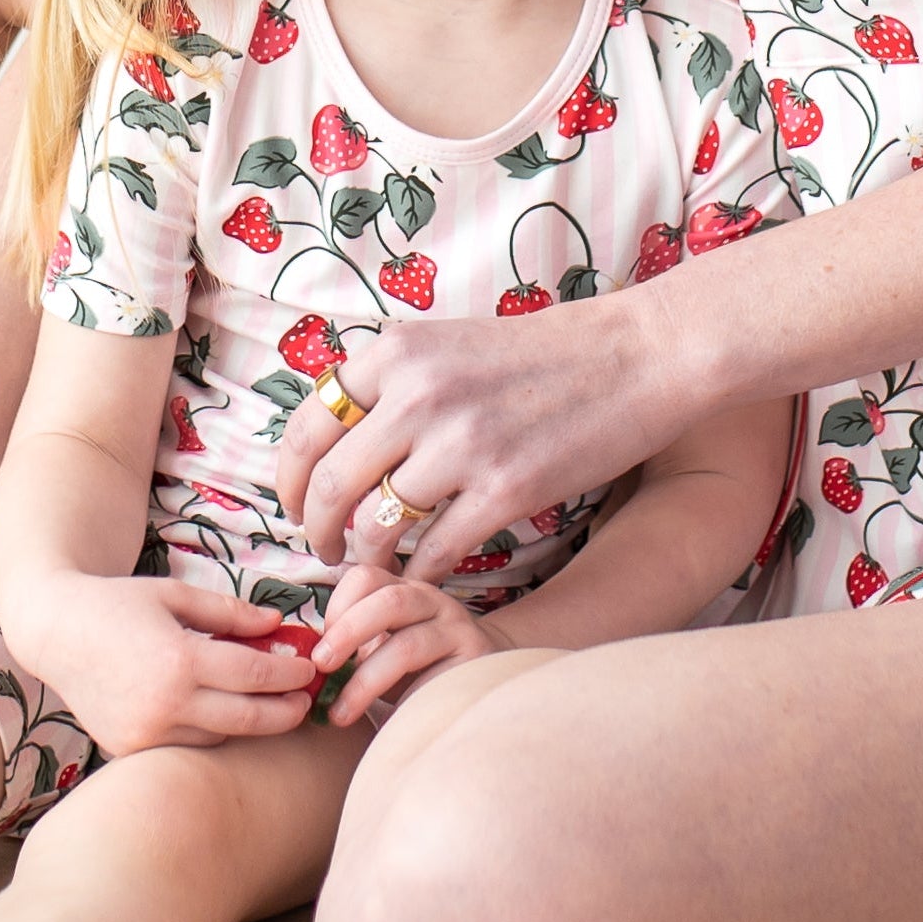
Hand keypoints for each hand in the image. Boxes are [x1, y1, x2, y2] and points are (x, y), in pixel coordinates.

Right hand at [0, 571, 317, 754]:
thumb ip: (229, 611)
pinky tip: (219, 712)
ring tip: (266, 703)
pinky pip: (186, 746)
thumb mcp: (174, 594)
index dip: (289, 673)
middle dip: (285, 711)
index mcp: (179, 660)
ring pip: (219, 737)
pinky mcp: (129, 749)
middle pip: (247, 718)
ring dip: (247, 722)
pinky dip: (208, 731)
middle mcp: (164, 705)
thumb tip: (277, 622)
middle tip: (306, 701)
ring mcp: (145, 734)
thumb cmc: (116, 605)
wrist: (54, 632)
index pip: (254, 674)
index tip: (310, 668)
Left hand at [271, 312, 658, 583]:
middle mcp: (418, 395)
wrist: (636, 355)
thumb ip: (394, 384)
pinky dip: (419, 574)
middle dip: (315, 531)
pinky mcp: (506, 488)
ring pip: (377, 525)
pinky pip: (435, 552)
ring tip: (370, 565)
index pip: (307, 426)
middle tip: (323, 551)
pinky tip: (422, 577)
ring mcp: (462, 444)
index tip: (292, 506)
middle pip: (329, 484)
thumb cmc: (544, 353)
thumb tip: (335, 437)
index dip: (287, 479)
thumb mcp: (450, 344)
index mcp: (397, 352)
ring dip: (366, 557)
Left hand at [310, 558, 509, 725]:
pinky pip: (431, 680)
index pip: (364, 577)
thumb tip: (297, 668)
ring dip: (365, 680)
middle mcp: (431, 601)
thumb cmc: (413, 674)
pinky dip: (397, 701)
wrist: (476, 690)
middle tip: (320, 667)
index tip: (319, 648)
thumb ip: (349, 648)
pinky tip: (378, 719)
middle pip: (388, 600)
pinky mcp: (472, 663)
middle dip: (347, 633)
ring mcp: (456, 629)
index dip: (337, 608)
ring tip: (339, 712)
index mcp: (401, 590)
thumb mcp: (379, 652)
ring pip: (407, 644)